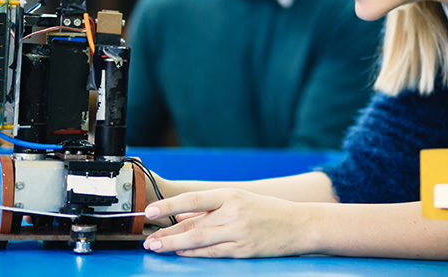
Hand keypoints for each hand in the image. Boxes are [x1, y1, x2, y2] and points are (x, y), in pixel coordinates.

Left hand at [142, 188, 314, 257]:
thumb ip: (212, 209)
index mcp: (231, 195)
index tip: (150, 210)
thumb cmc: (268, 211)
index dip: (169, 205)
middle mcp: (233, 213)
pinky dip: (194, 253)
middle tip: (148, 238)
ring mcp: (239, 233)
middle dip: (167, 232)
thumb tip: (182, 216)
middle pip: (192, 224)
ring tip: (157, 247)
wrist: (300, 225)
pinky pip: (213, 253)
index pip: (193, 200)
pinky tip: (181, 253)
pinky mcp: (244, 250)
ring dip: (174, 244)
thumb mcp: (240, 201)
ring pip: (199, 240)